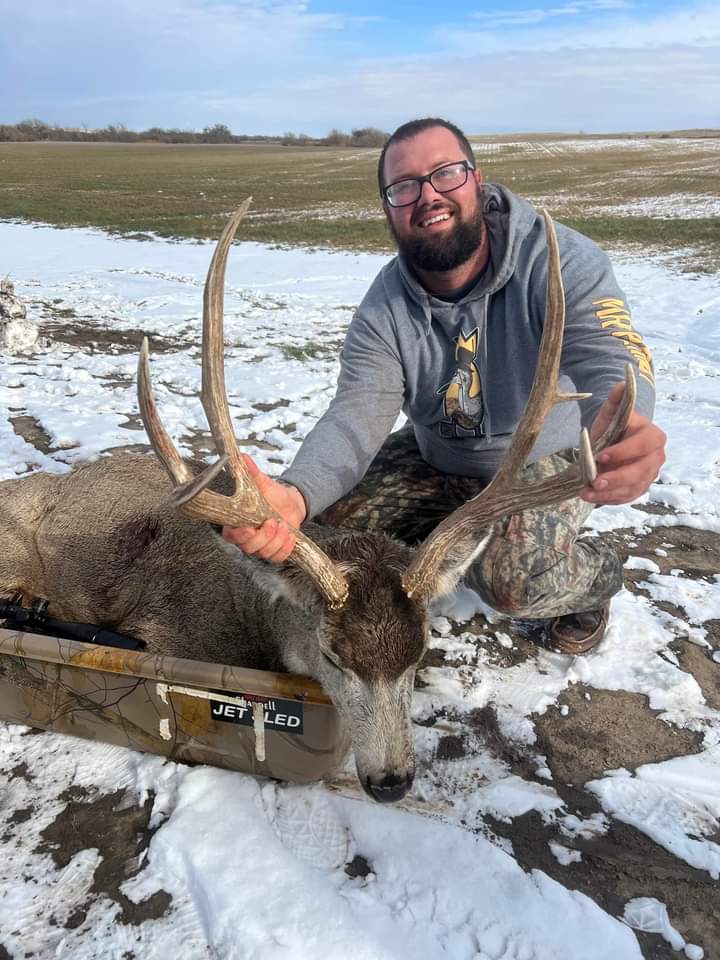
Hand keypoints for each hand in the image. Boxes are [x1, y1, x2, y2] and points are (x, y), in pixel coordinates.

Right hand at [222, 454, 306, 562]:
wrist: (290, 502)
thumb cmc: (271, 494)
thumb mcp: (261, 483)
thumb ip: (250, 472)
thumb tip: (241, 456)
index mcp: (237, 523)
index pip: (231, 535)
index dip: (239, 535)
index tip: (250, 527)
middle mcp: (247, 538)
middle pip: (248, 548)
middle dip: (263, 536)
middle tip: (273, 522)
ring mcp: (261, 546)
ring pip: (264, 553)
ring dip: (276, 540)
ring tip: (283, 525)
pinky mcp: (275, 551)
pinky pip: (277, 558)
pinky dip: (285, 548)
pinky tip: (290, 536)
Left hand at [581, 381, 665, 504]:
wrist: (613, 444)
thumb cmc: (613, 428)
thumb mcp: (611, 414)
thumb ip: (616, 401)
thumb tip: (622, 383)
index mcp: (652, 435)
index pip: (644, 444)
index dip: (624, 451)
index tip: (601, 456)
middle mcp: (656, 457)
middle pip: (641, 471)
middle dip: (617, 478)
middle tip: (594, 483)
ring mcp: (649, 475)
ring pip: (633, 488)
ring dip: (609, 493)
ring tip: (587, 494)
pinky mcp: (639, 489)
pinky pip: (627, 498)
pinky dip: (609, 500)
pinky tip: (592, 498)